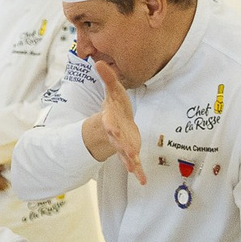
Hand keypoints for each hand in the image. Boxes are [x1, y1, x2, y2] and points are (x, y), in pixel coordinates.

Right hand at [82, 61, 144, 184]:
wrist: (113, 123)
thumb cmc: (114, 106)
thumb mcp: (112, 90)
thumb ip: (107, 78)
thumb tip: (97, 61)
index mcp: (110, 120)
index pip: (110, 122)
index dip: (110, 125)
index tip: (111, 127)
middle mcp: (116, 135)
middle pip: (118, 141)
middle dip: (122, 146)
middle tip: (128, 152)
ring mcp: (122, 145)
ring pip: (125, 155)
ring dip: (130, 162)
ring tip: (136, 172)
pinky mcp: (130, 152)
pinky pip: (133, 163)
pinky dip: (138, 172)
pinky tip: (143, 181)